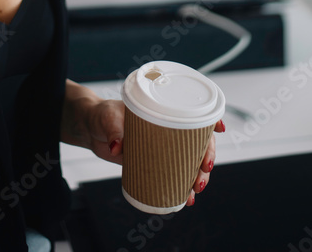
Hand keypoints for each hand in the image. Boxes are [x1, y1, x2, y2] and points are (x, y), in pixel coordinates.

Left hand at [78, 99, 225, 206]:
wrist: (92, 129)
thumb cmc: (103, 115)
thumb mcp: (108, 117)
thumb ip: (113, 129)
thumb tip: (118, 147)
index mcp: (162, 112)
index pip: (192, 113)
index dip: (210, 120)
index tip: (219, 128)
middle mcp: (168, 129)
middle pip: (198, 142)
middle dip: (207, 157)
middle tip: (203, 172)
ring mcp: (164, 147)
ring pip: (191, 162)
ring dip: (199, 177)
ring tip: (195, 191)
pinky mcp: (156, 163)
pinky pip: (175, 175)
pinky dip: (183, 188)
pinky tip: (185, 200)